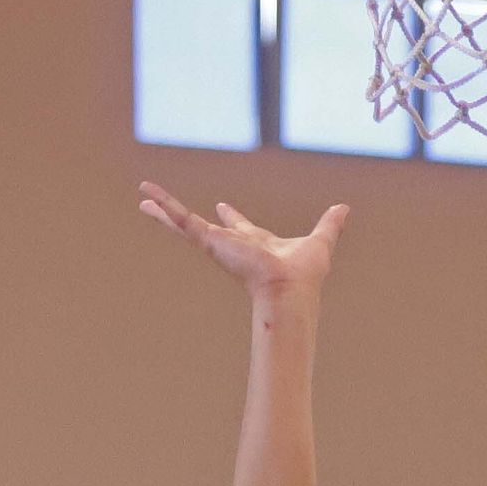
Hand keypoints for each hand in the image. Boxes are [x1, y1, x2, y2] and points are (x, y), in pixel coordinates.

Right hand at [138, 183, 347, 304]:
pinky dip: (163, 206)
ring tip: (141, 196)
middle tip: (166, 208)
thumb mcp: (320, 240)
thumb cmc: (305, 275)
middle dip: (185, 218)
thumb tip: (345, 209)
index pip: (239, 227)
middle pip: (203, 226)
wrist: (289, 289)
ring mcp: (217, 243)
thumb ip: (331, 225)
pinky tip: (145, 196)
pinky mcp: (209, 241)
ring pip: (184, 222)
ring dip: (162, 209)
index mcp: (255, 243)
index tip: (222, 207)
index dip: (232, 217)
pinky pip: (181, 219)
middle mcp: (232, 244)